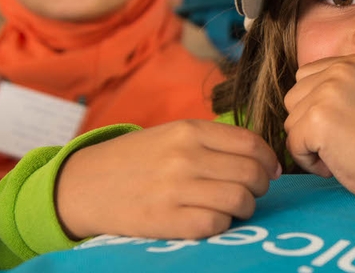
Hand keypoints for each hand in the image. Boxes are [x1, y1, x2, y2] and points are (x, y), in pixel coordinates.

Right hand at [55, 120, 280, 239]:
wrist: (83, 185)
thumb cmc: (137, 160)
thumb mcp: (172, 135)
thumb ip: (213, 141)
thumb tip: (263, 160)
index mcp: (189, 130)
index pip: (250, 143)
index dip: (269, 160)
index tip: (271, 171)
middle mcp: (184, 156)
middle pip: (251, 173)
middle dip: (261, 185)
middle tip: (254, 191)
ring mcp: (174, 188)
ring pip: (240, 199)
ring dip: (245, 207)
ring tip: (234, 207)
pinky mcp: (165, 219)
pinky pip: (216, 224)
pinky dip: (222, 225)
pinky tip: (212, 220)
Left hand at [283, 55, 354, 206]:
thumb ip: (334, 88)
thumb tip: (297, 100)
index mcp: (350, 63)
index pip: (304, 79)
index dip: (315, 108)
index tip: (344, 125)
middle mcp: (338, 70)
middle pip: (293, 100)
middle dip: (309, 125)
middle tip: (342, 140)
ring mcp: (327, 93)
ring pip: (291, 123)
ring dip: (309, 144)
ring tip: (341, 150)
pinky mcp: (318, 120)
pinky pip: (293, 146)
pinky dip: (309, 163)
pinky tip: (335, 163)